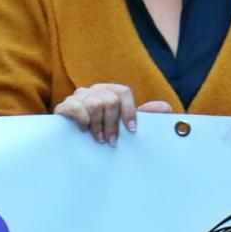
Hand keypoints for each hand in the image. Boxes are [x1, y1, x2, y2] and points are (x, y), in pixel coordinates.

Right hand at [54, 83, 172, 144]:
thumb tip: (167, 108)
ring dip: (98, 126)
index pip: (122, 92)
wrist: (72, 139)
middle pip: (109, 100)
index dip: (129, 110)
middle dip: (112, 124)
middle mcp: (93, 90)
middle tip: (112, 141)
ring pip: (94, 104)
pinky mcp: (63, 106)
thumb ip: (144, 115)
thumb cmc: (102, 130)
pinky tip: (83, 131)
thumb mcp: (123, 123)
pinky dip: (82, 120)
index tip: (132, 130)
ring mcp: (78, 97)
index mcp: (109, 91)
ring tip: (99, 139)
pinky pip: (75, 107)